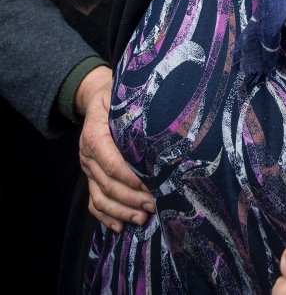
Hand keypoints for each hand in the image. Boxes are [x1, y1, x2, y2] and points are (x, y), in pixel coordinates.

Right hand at [76, 66, 154, 232]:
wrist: (94, 94)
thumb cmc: (115, 93)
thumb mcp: (121, 93)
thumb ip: (135, 108)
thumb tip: (165, 120)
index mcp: (94, 134)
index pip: (112, 163)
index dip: (132, 178)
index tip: (154, 184)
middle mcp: (87, 154)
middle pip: (108, 184)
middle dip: (133, 198)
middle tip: (156, 204)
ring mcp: (88, 168)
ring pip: (100, 197)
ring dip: (122, 211)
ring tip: (143, 218)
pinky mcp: (91, 176)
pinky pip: (94, 202)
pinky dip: (106, 216)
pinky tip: (122, 226)